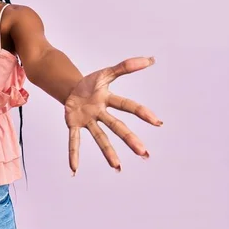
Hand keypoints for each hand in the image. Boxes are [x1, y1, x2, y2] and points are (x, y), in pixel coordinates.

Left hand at [64, 56, 161, 174]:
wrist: (70, 89)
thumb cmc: (91, 84)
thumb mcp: (106, 73)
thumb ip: (125, 67)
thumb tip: (150, 60)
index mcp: (110, 100)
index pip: (127, 105)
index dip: (142, 113)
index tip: (157, 122)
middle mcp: (101, 114)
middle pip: (117, 126)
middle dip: (130, 139)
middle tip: (143, 152)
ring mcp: (88, 121)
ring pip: (100, 137)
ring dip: (108, 152)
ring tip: (117, 166)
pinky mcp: (74, 125)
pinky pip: (74, 141)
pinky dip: (74, 154)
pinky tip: (74, 169)